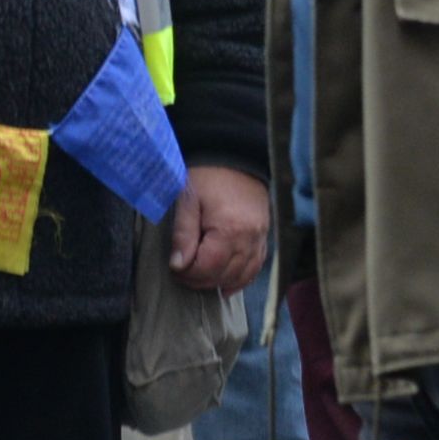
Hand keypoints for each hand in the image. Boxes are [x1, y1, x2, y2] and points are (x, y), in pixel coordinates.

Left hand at [165, 166, 270, 292]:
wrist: (235, 154)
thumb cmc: (207, 175)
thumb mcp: (188, 199)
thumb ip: (183, 234)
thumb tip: (178, 265)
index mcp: (230, 229)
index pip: (209, 268)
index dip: (189, 274)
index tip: (175, 269)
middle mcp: (250, 238)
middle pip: (225, 275)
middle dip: (201, 280)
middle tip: (182, 273)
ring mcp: (260, 238)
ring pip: (242, 275)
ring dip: (219, 282)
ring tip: (200, 278)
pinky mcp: (264, 236)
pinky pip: (255, 267)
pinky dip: (240, 279)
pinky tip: (226, 284)